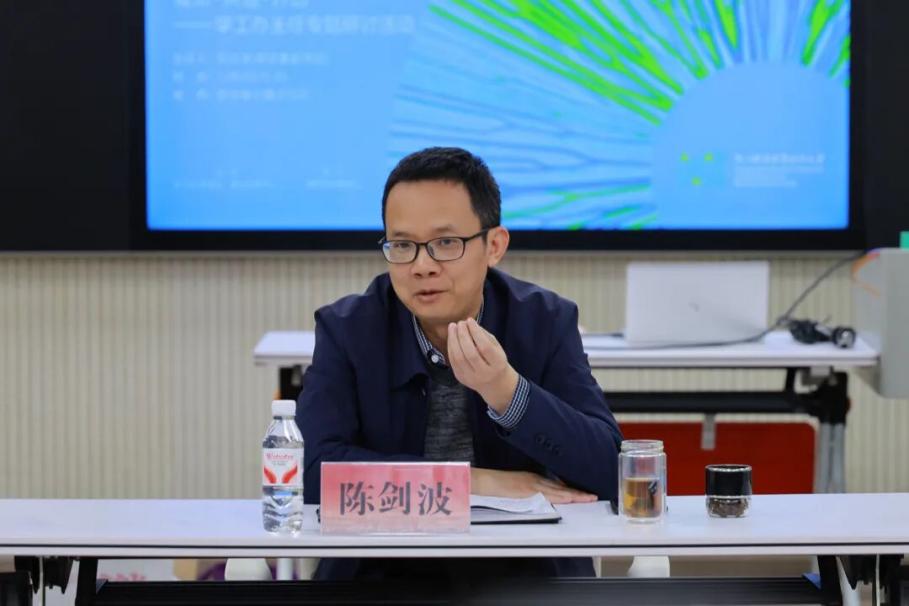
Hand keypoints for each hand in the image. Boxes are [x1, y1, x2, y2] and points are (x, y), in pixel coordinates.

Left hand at [447, 318, 517, 413]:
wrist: (495, 384)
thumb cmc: (496, 361)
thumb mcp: (497, 348)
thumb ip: (484, 336)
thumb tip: (469, 323)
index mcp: (497, 364)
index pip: (485, 347)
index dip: (476, 332)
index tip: (470, 320)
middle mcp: (484, 373)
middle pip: (470, 353)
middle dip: (463, 335)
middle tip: (460, 323)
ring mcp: (471, 378)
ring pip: (459, 358)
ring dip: (453, 340)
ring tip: (452, 327)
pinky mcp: (461, 378)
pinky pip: (453, 362)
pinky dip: (450, 347)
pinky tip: (451, 338)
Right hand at [471, 467, 596, 503]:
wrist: (485, 481)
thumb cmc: (497, 485)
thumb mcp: (517, 485)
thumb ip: (530, 489)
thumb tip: (543, 497)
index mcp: (533, 478)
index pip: (557, 485)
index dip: (571, 490)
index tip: (583, 493)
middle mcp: (536, 480)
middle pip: (561, 487)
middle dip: (577, 493)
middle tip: (592, 496)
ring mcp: (532, 485)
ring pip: (558, 490)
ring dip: (573, 495)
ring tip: (587, 498)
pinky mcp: (528, 490)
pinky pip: (548, 494)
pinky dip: (560, 496)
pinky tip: (569, 498)